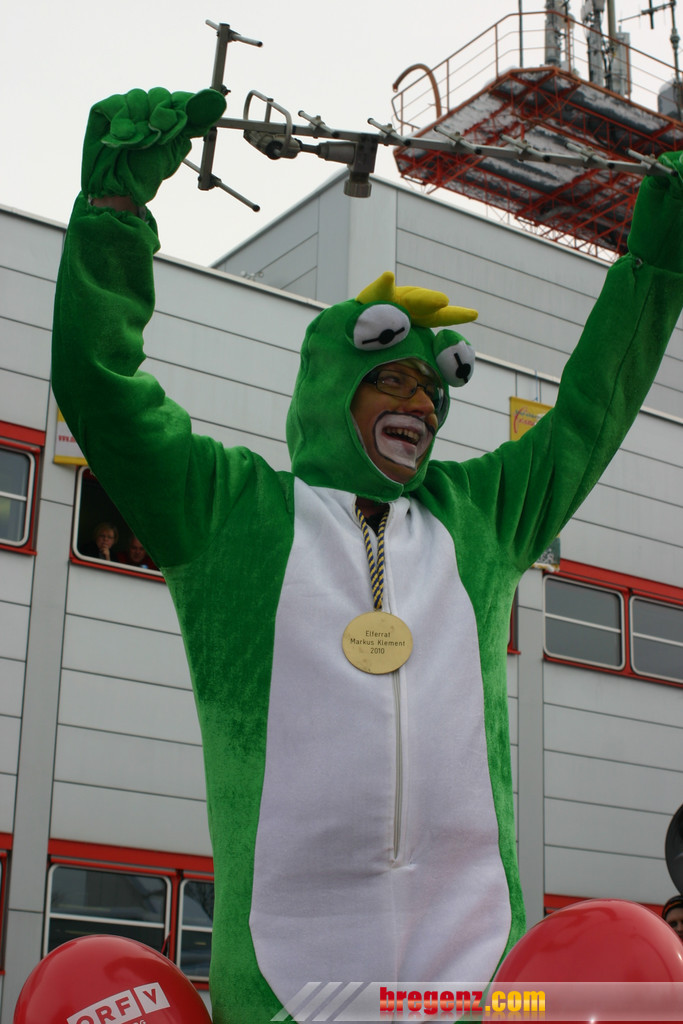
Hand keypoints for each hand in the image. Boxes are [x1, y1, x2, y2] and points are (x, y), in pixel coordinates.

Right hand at [81, 87, 226, 205]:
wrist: (119, 190)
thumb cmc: (144, 174)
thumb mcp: (172, 152)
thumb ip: (188, 128)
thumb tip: (214, 104)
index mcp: (166, 121)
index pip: (178, 101)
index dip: (184, 104)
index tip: (191, 111)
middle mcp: (146, 112)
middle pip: (159, 94)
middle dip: (162, 113)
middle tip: (159, 134)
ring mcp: (124, 110)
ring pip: (137, 97)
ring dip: (140, 120)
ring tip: (138, 142)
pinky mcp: (102, 112)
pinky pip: (114, 104)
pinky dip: (121, 120)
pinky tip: (123, 137)